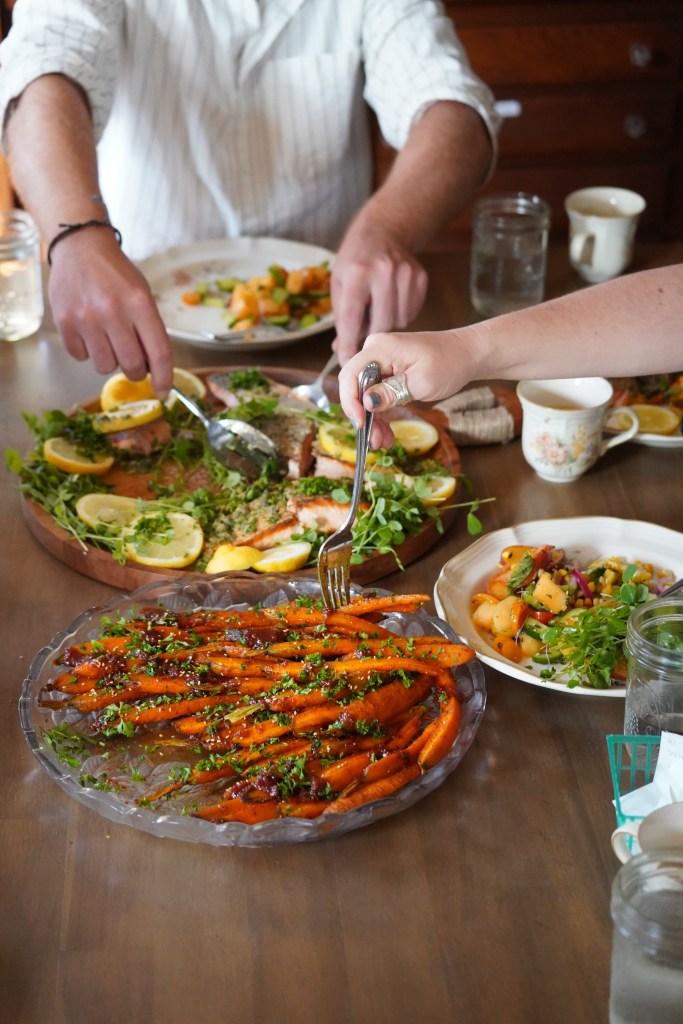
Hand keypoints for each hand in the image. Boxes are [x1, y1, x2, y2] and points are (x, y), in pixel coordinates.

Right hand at [47, 230, 173, 395]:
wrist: (81, 248)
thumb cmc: (116, 275)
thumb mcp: (142, 295)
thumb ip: (150, 330)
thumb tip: (154, 369)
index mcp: (140, 303)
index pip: (159, 352)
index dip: (164, 377)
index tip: (164, 391)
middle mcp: (113, 312)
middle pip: (132, 365)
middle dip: (136, 370)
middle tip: (133, 360)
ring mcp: (86, 318)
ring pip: (105, 366)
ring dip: (110, 359)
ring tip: (107, 337)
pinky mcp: (65, 323)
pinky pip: (81, 357)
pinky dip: (87, 350)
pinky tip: (89, 330)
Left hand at [330, 217, 427, 365]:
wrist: (383, 232)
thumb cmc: (355, 260)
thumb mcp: (339, 283)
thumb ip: (341, 317)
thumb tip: (342, 350)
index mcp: (357, 272)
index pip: (352, 319)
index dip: (348, 345)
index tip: (346, 363)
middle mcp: (384, 272)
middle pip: (380, 325)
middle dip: (370, 336)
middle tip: (363, 335)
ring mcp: (406, 274)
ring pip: (398, 322)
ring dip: (386, 324)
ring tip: (377, 309)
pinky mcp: (421, 278)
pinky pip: (411, 313)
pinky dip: (400, 315)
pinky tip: (391, 302)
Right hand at [338, 329, 472, 448]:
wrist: (467, 355)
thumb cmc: (449, 363)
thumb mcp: (421, 382)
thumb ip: (391, 392)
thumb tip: (367, 403)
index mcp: (380, 348)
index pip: (350, 374)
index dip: (350, 401)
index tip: (360, 423)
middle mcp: (375, 352)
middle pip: (356, 387)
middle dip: (363, 416)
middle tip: (374, 441)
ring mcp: (381, 363)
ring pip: (365, 396)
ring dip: (372, 421)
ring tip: (383, 442)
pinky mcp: (388, 373)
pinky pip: (377, 396)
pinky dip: (381, 415)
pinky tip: (386, 434)